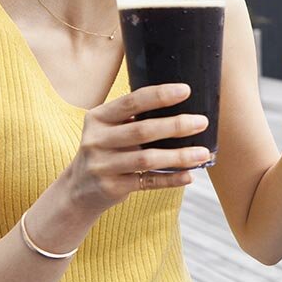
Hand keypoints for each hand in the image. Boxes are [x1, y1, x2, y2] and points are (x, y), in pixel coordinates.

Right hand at [64, 84, 211, 214]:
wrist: (78, 190)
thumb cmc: (106, 150)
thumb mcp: (108, 129)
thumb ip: (133, 118)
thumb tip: (182, 106)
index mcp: (98, 118)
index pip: (131, 102)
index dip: (159, 95)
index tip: (186, 91)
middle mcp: (96, 140)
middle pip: (142, 131)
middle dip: (175, 125)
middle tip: (202, 122)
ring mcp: (102, 166)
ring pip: (147, 159)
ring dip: (178, 156)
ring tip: (203, 153)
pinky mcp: (111, 187)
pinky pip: (147, 182)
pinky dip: (170, 179)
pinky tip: (189, 175)